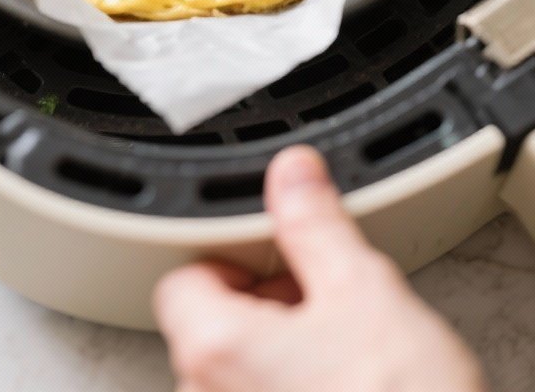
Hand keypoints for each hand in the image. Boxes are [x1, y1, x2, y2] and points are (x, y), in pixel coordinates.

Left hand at [155, 146, 486, 391]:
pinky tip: (345, 381)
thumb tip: (292, 174)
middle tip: (321, 298)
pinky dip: (290, 386)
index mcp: (215, 348)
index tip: (275, 253)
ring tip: (341, 348)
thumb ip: (315, 223)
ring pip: (238, 371)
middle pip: (209, 327)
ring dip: (279, 350)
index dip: (230, 257)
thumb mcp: (363, 289)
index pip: (181, 278)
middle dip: (264, 303)